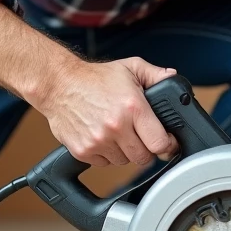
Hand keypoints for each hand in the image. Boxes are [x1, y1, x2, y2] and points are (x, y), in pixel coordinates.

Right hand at [40, 57, 179, 166]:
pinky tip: (103, 136)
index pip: (160, 143)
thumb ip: (155, 74)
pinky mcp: (83, 151)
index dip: (167, 145)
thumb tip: (172, 77)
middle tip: (139, 135)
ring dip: (125, 151)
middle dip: (146, 148)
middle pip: (144, 158)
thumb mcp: (130, 67)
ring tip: (118, 132)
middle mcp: (116, 126)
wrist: (58, 84)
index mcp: (132, 108)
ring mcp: (98, 141)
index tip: (166, 142)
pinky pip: (105, 163)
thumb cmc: (94, 78)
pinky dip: (107, 154)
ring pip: (124, 161)